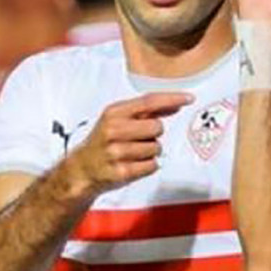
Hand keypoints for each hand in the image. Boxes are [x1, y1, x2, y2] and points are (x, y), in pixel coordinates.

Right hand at [67, 92, 192, 196]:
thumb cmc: (103, 142)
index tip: (189, 98)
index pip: (148, 102)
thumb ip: (145, 111)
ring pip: (156, 148)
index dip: (172, 99)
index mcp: (113, 113)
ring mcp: (116, 152)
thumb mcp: (117, 120)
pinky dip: (148, 166)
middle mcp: (113, 130)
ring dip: (150, 151)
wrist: (81, 169)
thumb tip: (176, 103)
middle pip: (157, 127)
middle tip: (139, 138)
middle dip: (154, 134)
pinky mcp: (121, 172)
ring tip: (133, 153)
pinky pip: (152, 165)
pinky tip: (133, 164)